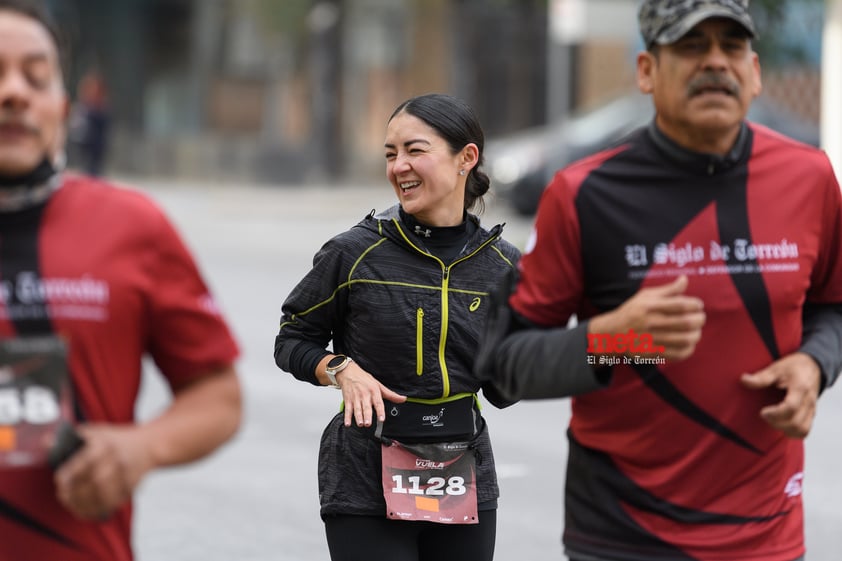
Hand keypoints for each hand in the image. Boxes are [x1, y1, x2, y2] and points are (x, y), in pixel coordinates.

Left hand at [54, 424, 155, 519]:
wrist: (151, 444)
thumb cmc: (118, 439)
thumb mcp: (98, 431)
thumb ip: (73, 436)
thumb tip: (47, 442)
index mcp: (105, 443)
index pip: (83, 462)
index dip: (68, 475)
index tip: (59, 482)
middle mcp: (117, 457)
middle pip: (93, 481)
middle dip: (75, 493)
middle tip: (63, 496)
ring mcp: (126, 472)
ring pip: (104, 494)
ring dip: (86, 504)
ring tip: (74, 506)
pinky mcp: (132, 484)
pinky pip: (114, 501)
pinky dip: (100, 510)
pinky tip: (89, 512)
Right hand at [335, 362, 405, 427]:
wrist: (349, 372)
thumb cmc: (364, 379)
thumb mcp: (379, 385)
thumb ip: (391, 394)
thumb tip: (403, 399)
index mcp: (373, 391)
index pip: (378, 403)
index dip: (380, 411)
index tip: (381, 419)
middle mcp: (364, 395)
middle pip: (366, 407)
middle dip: (367, 416)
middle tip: (368, 423)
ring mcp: (355, 398)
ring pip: (357, 409)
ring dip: (358, 417)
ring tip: (360, 424)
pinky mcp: (348, 400)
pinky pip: (347, 410)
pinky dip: (347, 417)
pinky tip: (348, 423)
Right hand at [589, 275, 705, 360]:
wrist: (612, 334)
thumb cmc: (632, 312)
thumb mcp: (645, 296)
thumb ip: (667, 290)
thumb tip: (685, 279)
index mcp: (650, 306)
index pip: (680, 304)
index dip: (695, 304)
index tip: (698, 305)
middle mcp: (651, 322)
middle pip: (686, 322)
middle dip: (699, 319)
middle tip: (699, 318)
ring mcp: (652, 339)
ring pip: (685, 339)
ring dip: (696, 335)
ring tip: (695, 331)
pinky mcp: (652, 352)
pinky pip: (678, 354)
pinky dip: (688, 350)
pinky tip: (688, 344)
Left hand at [740, 352, 820, 437]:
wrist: (812, 365)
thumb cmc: (794, 366)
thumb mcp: (776, 368)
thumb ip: (761, 377)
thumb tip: (743, 380)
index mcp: (800, 388)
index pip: (790, 407)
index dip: (775, 414)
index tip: (763, 412)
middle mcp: (809, 401)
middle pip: (796, 423)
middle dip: (776, 423)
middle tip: (764, 415)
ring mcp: (811, 409)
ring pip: (802, 430)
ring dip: (784, 429)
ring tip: (772, 420)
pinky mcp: (811, 414)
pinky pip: (804, 430)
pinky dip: (792, 431)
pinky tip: (781, 424)